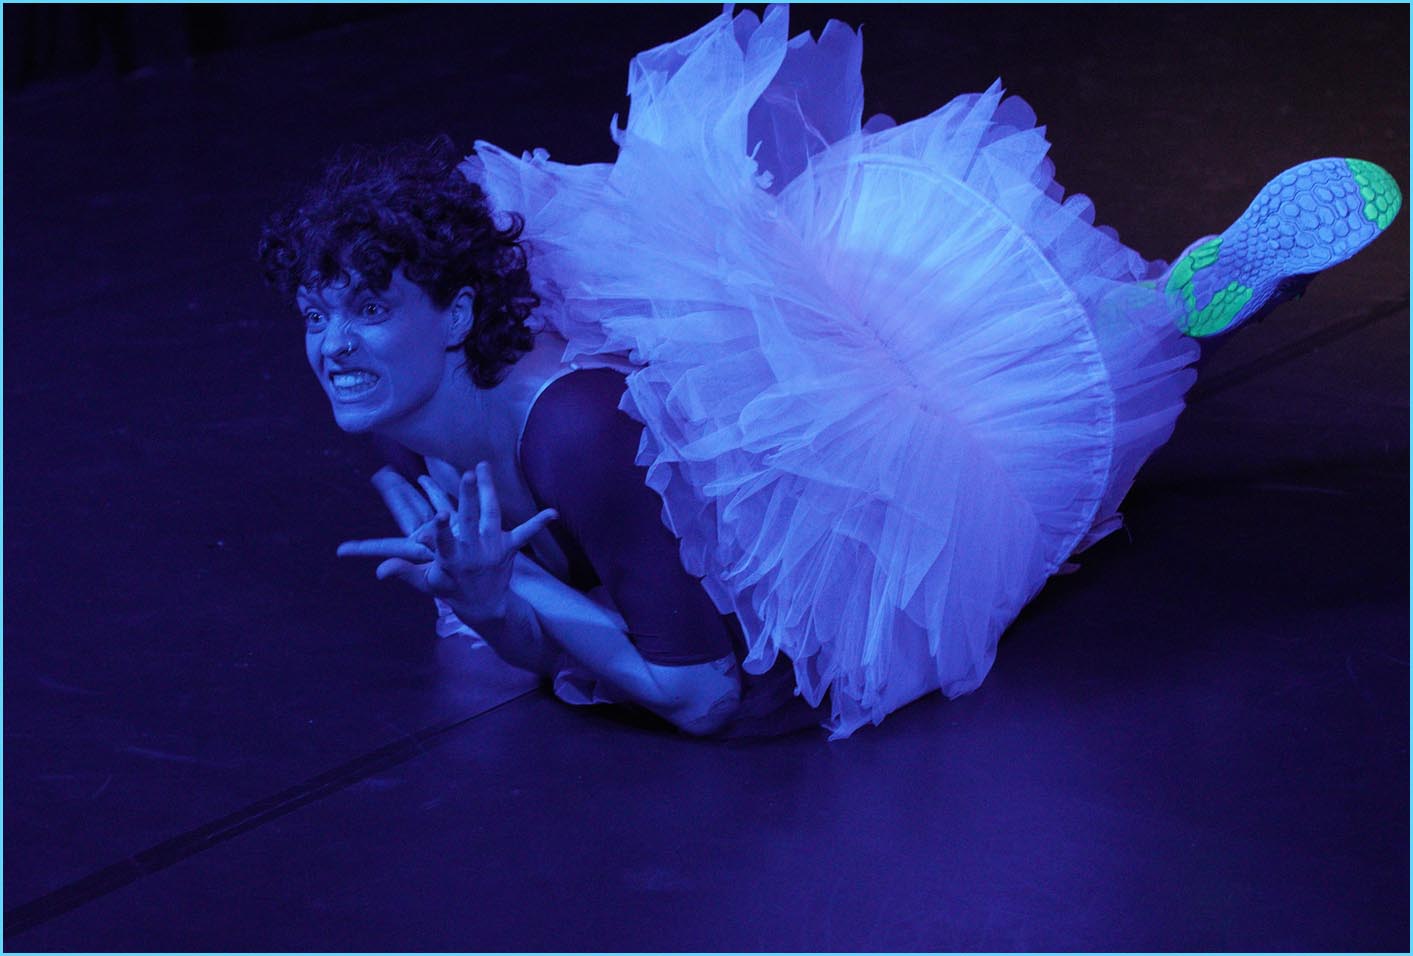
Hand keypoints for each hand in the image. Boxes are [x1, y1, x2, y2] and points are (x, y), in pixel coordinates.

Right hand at [337, 462, 557, 619]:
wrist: (485, 606)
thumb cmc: (451, 589)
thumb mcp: (427, 583)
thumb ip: (405, 572)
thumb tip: (379, 570)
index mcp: (451, 560)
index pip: (443, 542)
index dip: (440, 528)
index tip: (439, 512)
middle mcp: (474, 551)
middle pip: (471, 520)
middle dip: (470, 497)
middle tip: (468, 474)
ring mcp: (494, 548)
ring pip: (492, 515)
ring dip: (489, 490)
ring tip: (482, 467)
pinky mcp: (509, 548)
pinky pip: (526, 533)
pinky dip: (539, 522)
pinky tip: (554, 512)